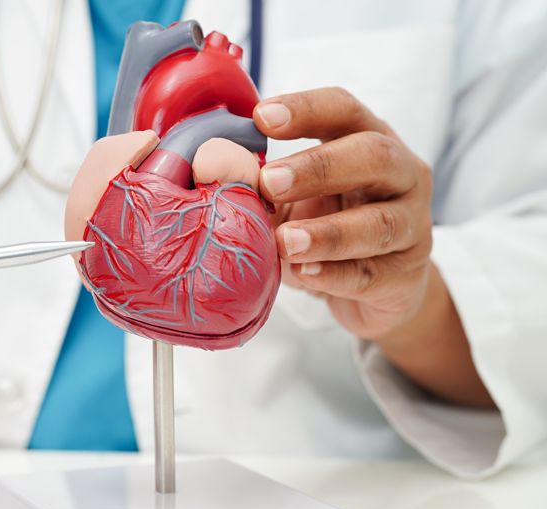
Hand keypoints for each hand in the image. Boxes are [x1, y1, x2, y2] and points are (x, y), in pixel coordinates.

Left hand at [253, 88, 492, 406]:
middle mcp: (401, 174)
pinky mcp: (406, 274)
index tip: (261, 116)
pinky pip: (373, 275)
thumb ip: (258, 182)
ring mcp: (412, 225)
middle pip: (373, 156)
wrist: (371, 288)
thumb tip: (208, 166)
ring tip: (284, 242)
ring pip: (380, 223)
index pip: (344, 110)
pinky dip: (336, 276)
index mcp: (366, 139)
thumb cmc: (323, 223)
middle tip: (269, 182)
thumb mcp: (289, 197)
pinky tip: (304, 274)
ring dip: (328, 233)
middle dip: (319, 167)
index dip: (306, 109)